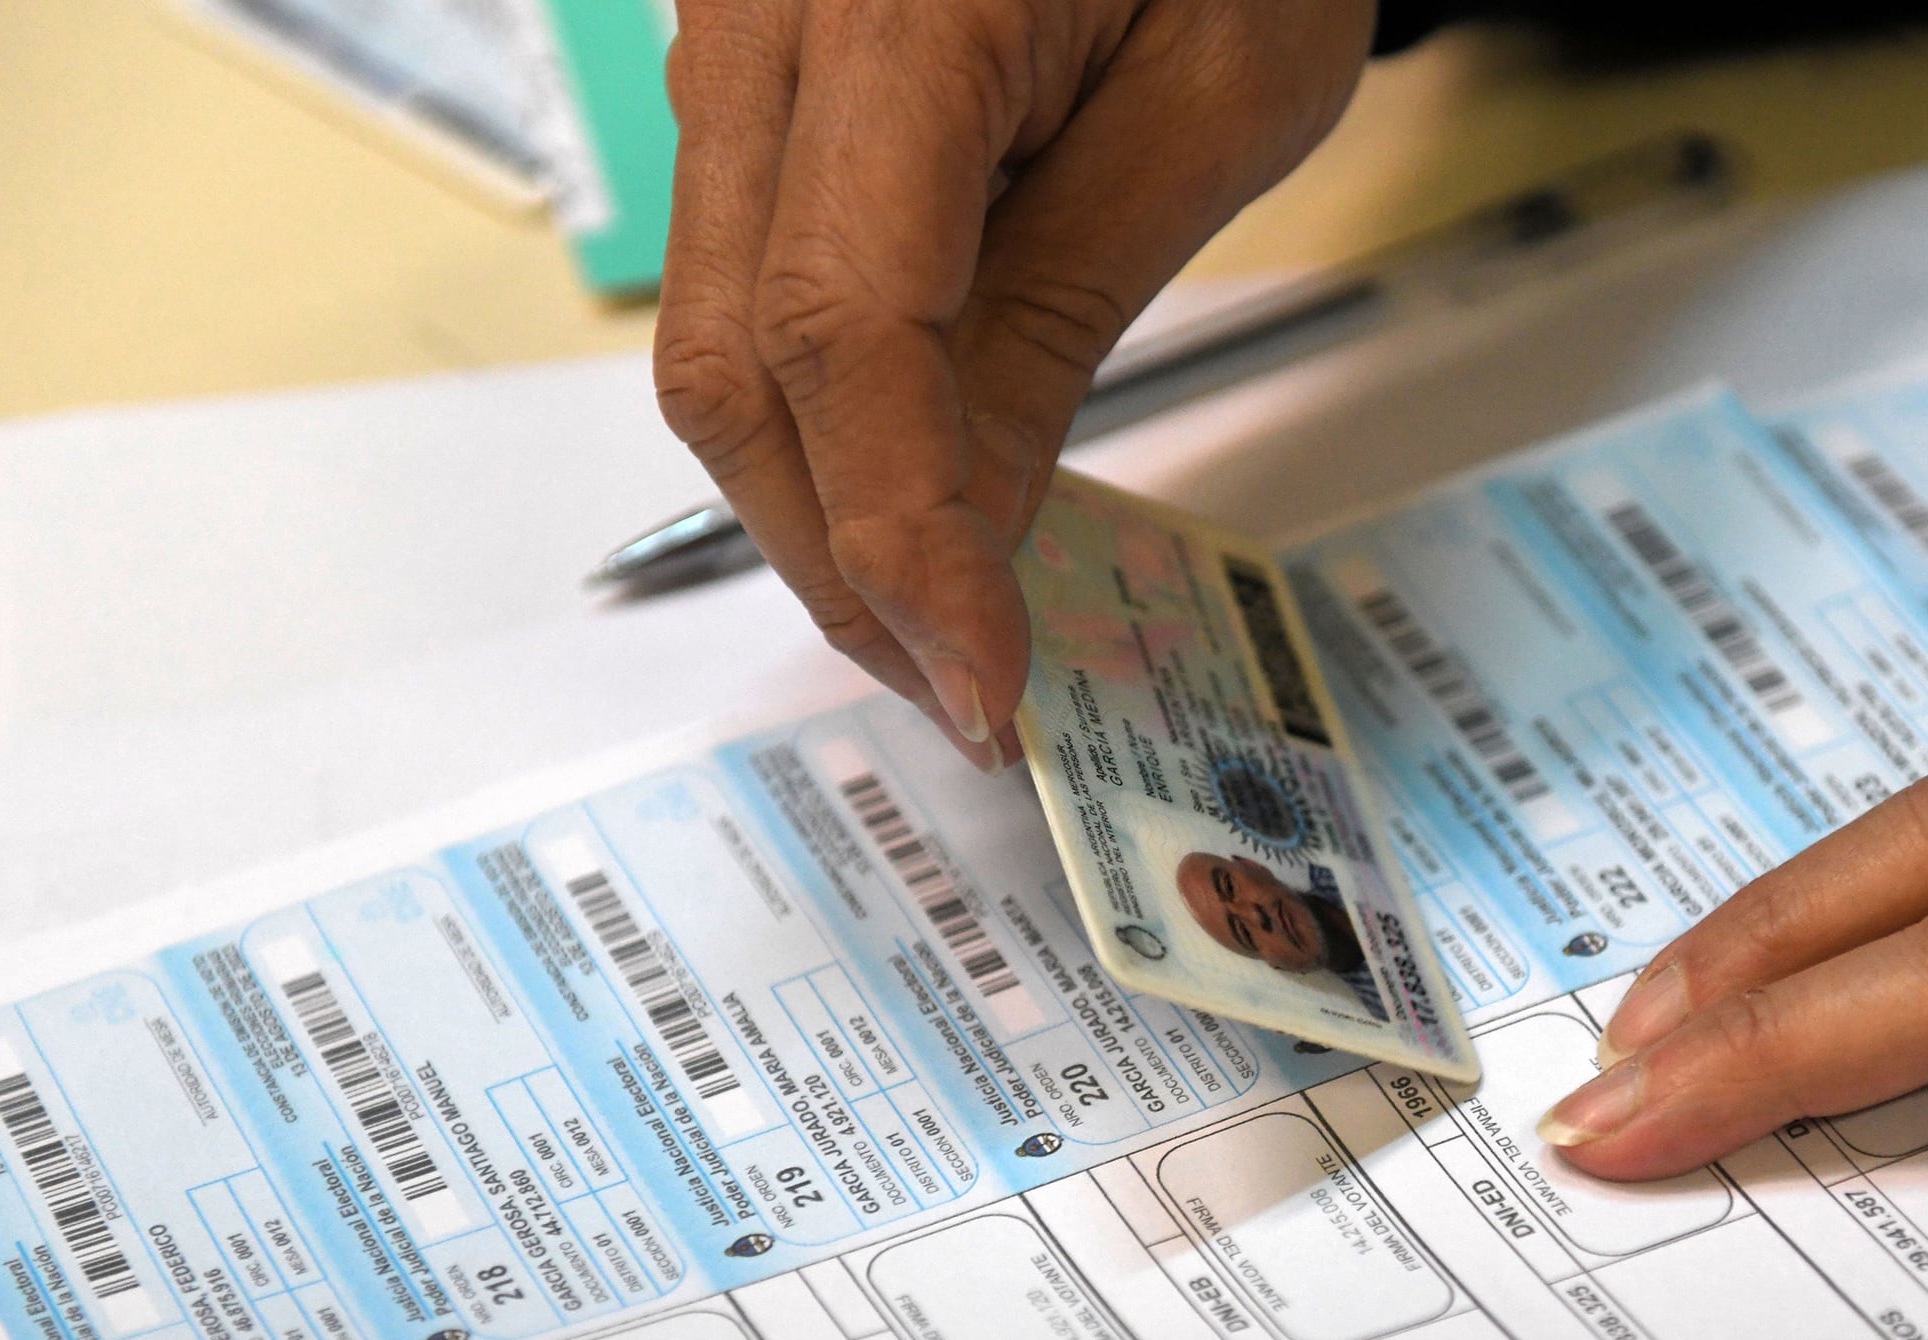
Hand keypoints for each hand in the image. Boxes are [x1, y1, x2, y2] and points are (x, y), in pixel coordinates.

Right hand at [655, 0, 1375, 767]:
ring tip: (946, 611)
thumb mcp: (1216, 98)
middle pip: (729, 362)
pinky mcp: (749, 71)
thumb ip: (1064, 310)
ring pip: (712, 334)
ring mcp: (727, 40)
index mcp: (893, 11)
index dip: (900, 536)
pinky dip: (818, 407)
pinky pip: (743, 273)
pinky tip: (914, 478)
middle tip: (966, 684)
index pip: (838, 335)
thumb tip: (972, 525)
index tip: (983, 679)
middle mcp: (757, 22)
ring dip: (818, 501)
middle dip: (841, 558)